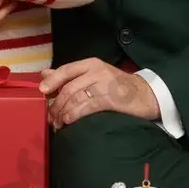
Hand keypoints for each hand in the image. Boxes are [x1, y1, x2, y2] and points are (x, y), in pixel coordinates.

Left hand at [39, 58, 159, 129]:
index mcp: (90, 64)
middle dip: (55, 103)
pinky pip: (87, 107)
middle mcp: (96, 71)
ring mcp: (104, 84)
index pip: (66, 70)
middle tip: (49, 117)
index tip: (41, 91)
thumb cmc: (116, 86)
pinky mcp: (111, 99)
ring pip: (76, 98)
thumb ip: (70, 75)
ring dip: (63, 112)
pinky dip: (75, 114)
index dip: (52, 80)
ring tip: (57, 123)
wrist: (146, 95)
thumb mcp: (94, 75)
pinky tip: (69, 121)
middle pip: (69, 87)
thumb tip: (44, 74)